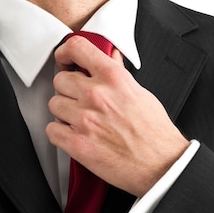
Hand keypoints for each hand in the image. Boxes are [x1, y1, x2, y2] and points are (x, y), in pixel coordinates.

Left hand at [46, 35, 189, 196]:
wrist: (162, 164)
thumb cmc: (155, 131)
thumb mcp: (139, 91)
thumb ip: (118, 72)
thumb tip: (111, 56)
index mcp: (113, 77)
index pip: (77, 47)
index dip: (65, 51)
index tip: (64, 58)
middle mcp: (96, 94)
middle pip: (60, 80)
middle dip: (67, 88)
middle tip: (77, 97)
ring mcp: (85, 119)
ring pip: (54, 104)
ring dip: (63, 111)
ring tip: (79, 118)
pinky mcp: (78, 144)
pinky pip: (51, 131)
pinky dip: (59, 133)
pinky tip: (74, 134)